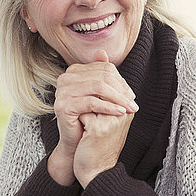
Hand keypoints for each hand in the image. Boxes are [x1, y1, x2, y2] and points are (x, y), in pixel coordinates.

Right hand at [48, 50, 137, 184]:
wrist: (77, 142)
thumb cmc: (90, 117)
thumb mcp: (98, 94)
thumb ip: (102, 74)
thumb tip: (103, 53)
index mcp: (73, 71)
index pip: (103, 69)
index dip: (120, 81)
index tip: (131, 94)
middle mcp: (65, 78)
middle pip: (102, 77)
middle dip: (121, 90)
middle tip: (133, 103)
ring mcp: (62, 91)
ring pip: (98, 88)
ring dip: (118, 99)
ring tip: (130, 109)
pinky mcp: (63, 105)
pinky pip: (92, 102)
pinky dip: (109, 107)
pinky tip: (120, 113)